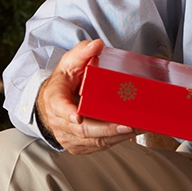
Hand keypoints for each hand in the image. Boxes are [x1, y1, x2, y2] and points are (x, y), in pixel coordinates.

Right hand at [35, 39, 137, 153]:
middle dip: (106, 129)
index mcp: (55, 99)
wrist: (53, 101)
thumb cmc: (64, 81)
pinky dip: (115, 140)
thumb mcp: (70, 62)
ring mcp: (69, 136)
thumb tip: (96, 44)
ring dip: (116, 136)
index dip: (69, 113)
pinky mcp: (80, 145)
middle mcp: (59, 122)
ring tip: (137, 128)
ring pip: (94, 140)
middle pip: (83, 129)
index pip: (60, 108)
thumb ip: (82, 52)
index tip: (78, 117)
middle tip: (127, 125)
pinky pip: (98, 145)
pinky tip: (131, 133)